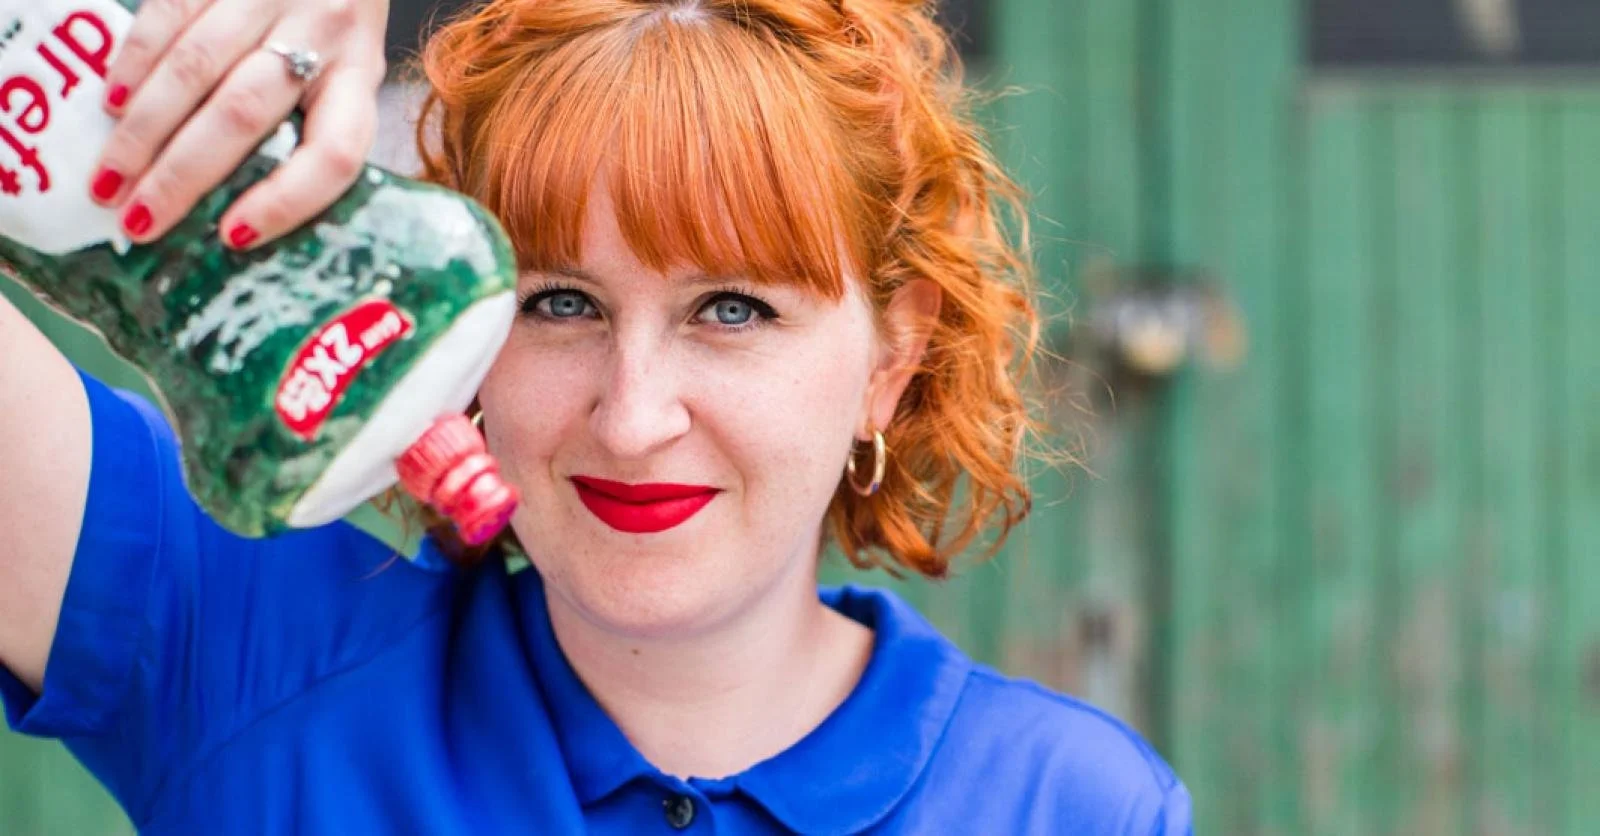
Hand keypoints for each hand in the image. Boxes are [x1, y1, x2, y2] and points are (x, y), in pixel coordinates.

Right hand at [87, 0, 391, 249]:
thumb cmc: (331, 22)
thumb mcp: (345, 71)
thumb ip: (309, 125)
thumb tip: (236, 217)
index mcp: (359, 75)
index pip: (334, 152)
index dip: (286, 201)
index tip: (232, 236)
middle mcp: (322, 32)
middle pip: (244, 115)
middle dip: (182, 176)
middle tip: (138, 220)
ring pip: (195, 69)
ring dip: (144, 131)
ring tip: (109, 178)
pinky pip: (167, 15)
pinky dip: (134, 65)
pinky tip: (112, 106)